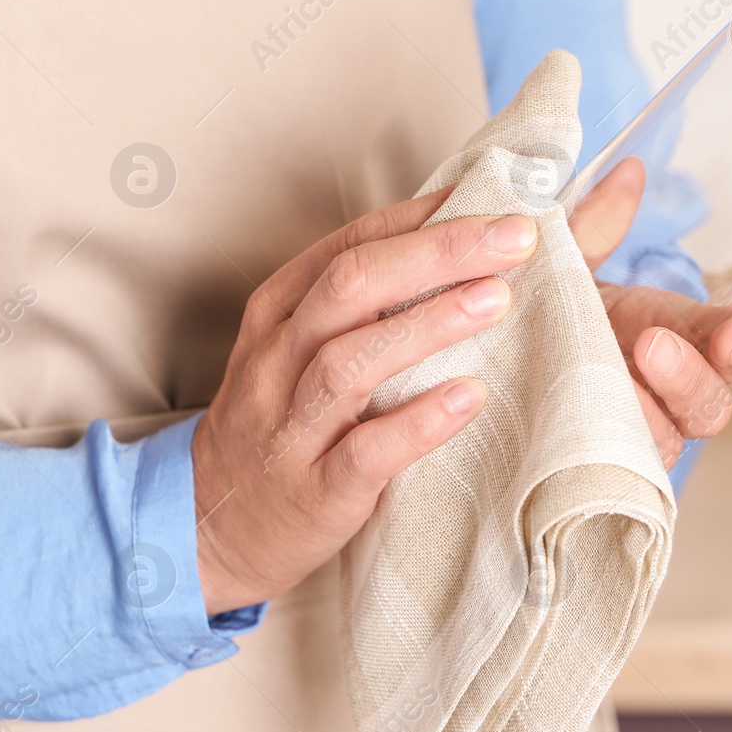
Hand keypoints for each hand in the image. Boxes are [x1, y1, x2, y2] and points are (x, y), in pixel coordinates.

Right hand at [192, 189, 536, 614]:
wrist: (216, 532)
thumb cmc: (287, 428)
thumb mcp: (307, 353)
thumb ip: (373, 306)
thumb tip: (465, 247)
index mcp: (282, 313)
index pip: (352, 245)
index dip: (423, 219)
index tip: (495, 199)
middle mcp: (278, 360)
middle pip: (352, 287)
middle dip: (438, 254)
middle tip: (515, 237)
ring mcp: (290, 427)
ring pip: (351, 361)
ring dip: (428, 325)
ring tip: (497, 300)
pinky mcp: (315, 491)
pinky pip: (364, 451)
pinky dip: (418, 422)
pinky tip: (470, 397)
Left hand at [568, 158, 731, 468]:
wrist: (501, 356)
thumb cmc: (552, 306)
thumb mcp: (569, 261)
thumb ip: (597, 224)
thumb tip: (627, 171)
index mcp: (682, 340)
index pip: (729, 346)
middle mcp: (671, 395)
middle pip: (710, 405)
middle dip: (690, 377)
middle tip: (652, 343)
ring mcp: (639, 437)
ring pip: (667, 446)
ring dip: (646, 421)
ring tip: (610, 391)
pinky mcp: (601, 470)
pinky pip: (616, 477)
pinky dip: (605, 464)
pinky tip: (582, 446)